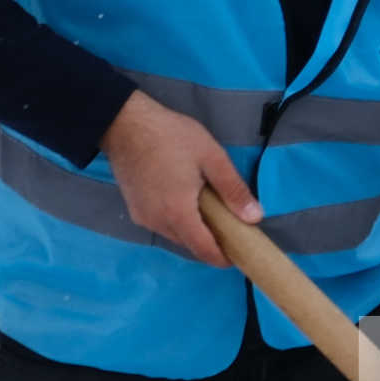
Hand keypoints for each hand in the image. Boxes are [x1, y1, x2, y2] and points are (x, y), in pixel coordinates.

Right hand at [99, 91, 259, 264]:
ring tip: (213, 213)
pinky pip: (162, 224)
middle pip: (190, 244)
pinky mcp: (134, 209)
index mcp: (178, 213)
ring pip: (175, 235)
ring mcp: (142, 216)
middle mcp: (157, 222)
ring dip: (194, 231)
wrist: (124, 123)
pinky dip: (179, 221)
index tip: (240, 254)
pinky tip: (189, 203)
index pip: (204, 250)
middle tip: (232, 227)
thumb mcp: (211, 157)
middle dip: (212, 243)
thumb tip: (255, 218)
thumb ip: (233, 190)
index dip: (223, 258)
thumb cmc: (171, 136)